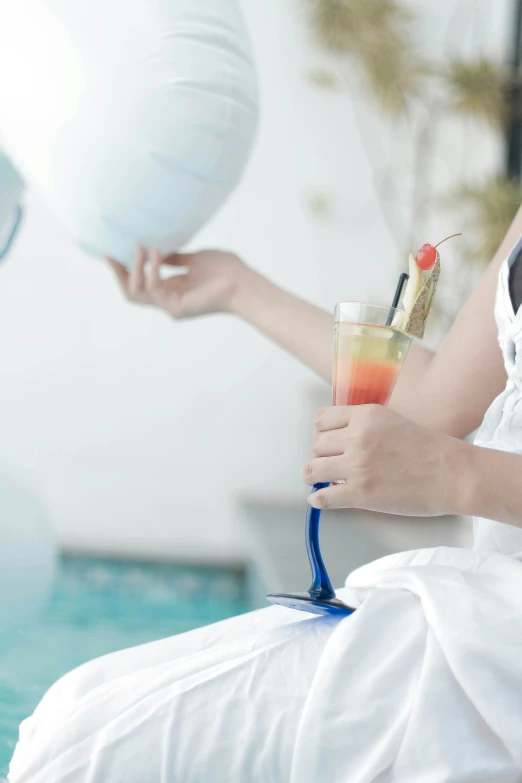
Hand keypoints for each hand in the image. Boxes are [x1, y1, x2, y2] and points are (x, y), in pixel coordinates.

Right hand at [107, 246, 251, 318]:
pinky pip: (154, 288)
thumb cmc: (227, 271)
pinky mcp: (176, 307)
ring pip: (136, 292)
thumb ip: (175, 258)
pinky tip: (157, 251)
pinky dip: (153, 268)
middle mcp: (168, 301)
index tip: (111, 252)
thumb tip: (156, 249)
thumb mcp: (195, 259)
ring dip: (135, 267)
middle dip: (118, 274)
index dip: (123, 270)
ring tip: (141, 246)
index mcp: (172, 290)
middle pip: (131, 293)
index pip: (139, 284)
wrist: (245, 284)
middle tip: (111, 254)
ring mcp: (171, 306)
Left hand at [302, 405, 470, 515]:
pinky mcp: (361, 493)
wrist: (453, 474)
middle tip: (333, 464)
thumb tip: (338, 439)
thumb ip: (364, 425)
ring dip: (314, 476)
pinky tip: (320, 500)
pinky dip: (318, 500)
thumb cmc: (429, 449)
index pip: (322, 420)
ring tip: (322, 480)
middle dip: (323, 455)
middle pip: (316, 445)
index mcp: (366, 415)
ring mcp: (357, 466)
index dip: (323, 432)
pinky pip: (323, 497)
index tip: (328, 442)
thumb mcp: (392, 421)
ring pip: (311, 469)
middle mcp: (358, 437)